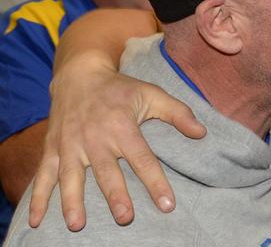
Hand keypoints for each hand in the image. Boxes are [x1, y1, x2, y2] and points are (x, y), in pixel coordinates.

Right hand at [28, 58, 205, 230]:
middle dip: (115, 195)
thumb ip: (178, 114)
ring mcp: (71, 144)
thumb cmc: (120, 89)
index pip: (143, 158)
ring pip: (71, 176)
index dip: (155, 182)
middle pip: (107, 171)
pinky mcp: (53, 148)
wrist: (79, 75)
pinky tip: (37, 221)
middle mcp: (95, 137)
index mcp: (122, 126)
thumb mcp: (152, 94)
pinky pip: (44, 175)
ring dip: (73, 200)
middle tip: (125, 217)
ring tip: (78, 225)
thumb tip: (202, 133)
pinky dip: (38, 198)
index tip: (167, 205)